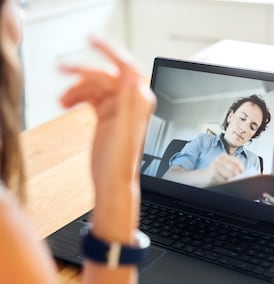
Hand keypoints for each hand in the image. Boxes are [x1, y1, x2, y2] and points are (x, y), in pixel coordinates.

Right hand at [59, 37, 155, 188]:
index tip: (92, 40)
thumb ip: (127, 99)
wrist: (112, 179)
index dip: (109, 50)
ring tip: (62, 101)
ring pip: (94, 85)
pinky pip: (90, 96)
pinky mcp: (106, 113)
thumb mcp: (122, 127)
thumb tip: (131, 73)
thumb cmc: (120, 160)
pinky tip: (67, 103)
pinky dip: (77, 97)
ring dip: (76, 89)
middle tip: (61, 69)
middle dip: (82, 72)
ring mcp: (118, 106)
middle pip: (104, 75)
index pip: (125, 66)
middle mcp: (130, 100)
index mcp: (139, 99)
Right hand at [206, 153, 243, 185]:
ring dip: (231, 179)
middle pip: (234, 168)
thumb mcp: (223, 166)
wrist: (202, 176)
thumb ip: (232, 167)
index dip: (241, 168)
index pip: (237, 161)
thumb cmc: (215, 172)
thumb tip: (242, 172)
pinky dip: (225, 181)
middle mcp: (219, 159)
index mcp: (224, 156)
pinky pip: (223, 179)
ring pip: (229, 174)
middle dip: (237, 175)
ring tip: (229, 179)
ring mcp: (215, 165)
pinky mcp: (213, 172)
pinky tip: (223, 181)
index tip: (243, 173)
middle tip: (237, 178)